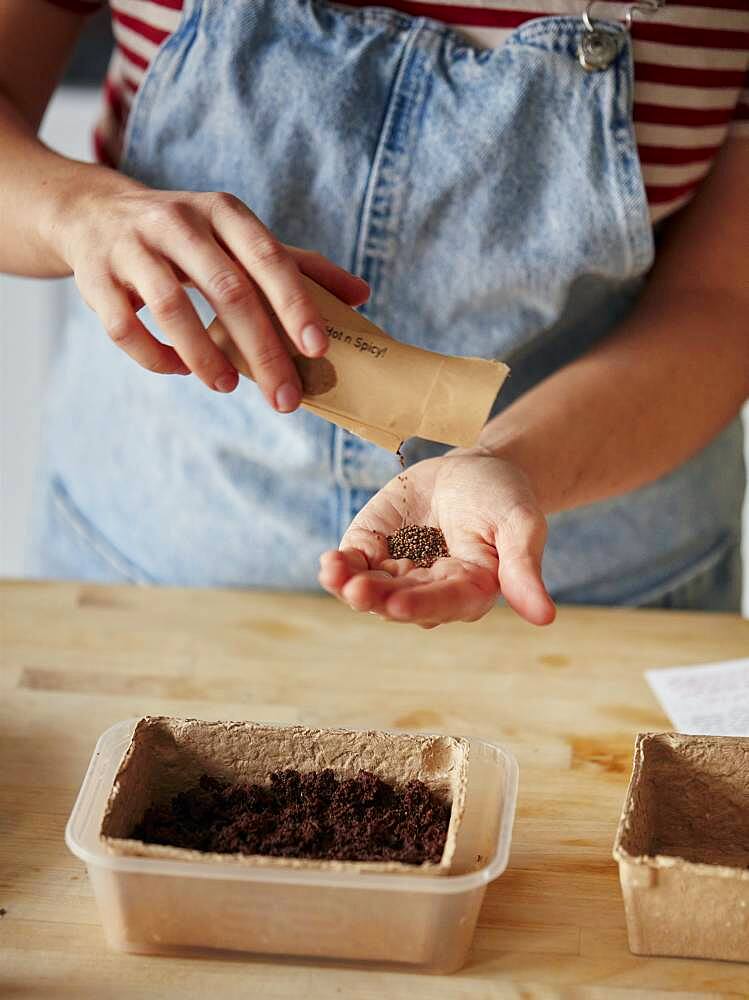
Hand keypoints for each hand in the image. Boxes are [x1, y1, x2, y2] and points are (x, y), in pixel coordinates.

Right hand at [47, 173, 368, 409]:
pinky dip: (155, 356)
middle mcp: (178, 221)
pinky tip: (179, 370)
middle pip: (227, 290)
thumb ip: (299, 266)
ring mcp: (132, 246)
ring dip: (205, 355)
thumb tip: (362, 295)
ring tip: (228, 387)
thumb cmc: (188, 236)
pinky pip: (125, 326)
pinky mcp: (95, 276)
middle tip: (286, 399)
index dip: (295, 304)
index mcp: (224, 212)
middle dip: (262, 351)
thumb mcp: (240, 238)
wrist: (94, 213)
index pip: (269, 259)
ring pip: (171, 307)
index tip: (318, 349)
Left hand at [319, 451, 555, 627]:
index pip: (445, 603)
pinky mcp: (373, 551)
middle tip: (357, 588)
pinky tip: (329, 564)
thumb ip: (524, 568)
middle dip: (377, 597)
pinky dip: (339, 568)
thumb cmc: (504, 498)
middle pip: (400, 602)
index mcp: (471, 591)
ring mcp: (399, 573)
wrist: (473, 471)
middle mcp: (431, 591)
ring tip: (334, 573)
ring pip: (372, 590)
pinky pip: (354, 566)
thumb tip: (545, 618)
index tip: (398, 604)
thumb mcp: (520, 524)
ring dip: (350, 586)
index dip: (421, 605)